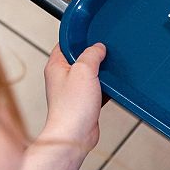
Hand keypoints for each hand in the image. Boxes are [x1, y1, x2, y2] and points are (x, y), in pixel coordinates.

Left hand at [22, 44, 104, 169]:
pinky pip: (98, 88)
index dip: (79, 37)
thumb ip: (91, 54)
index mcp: (56, 66)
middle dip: (95, 55)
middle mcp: (63, 77)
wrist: (75, 136)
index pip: (66, 43)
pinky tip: (113, 86)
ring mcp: (73, 90)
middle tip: (106, 53)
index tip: (93, 34)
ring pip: (91, 73)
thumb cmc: (71, 108)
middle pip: (81, 58)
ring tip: (110, 70)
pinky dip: (106, 86)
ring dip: (102, 72)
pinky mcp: (85, 102)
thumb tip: (98, 47)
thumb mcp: (84, 70)